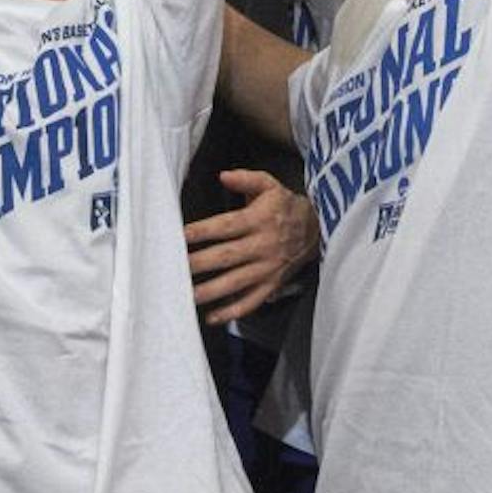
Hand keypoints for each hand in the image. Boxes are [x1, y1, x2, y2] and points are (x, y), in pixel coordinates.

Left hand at [184, 170, 318, 325]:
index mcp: (259, 219)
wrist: (316, 229)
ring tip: (188, 296)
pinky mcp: (272, 285)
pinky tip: (212, 317)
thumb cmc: (284, 206)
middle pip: (227, 256)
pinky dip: (233, 311)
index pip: (226, 227)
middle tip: (175, 268)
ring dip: (211, 291)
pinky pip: (251, 301)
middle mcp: (262, 245)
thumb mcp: (269, 185)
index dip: (203, 231)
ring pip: (236, 282)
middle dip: (200, 263)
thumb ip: (246, 179)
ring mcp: (267, 268)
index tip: (181, 236)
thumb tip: (223, 175)